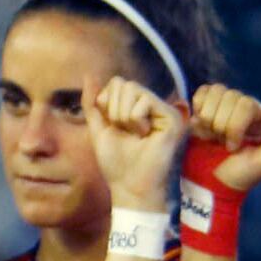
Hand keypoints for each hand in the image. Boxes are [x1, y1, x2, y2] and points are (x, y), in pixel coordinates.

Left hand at [86, 77, 188, 214]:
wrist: (130, 186)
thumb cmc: (116, 162)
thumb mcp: (98, 128)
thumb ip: (93, 103)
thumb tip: (89, 74)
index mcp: (136, 106)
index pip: (116, 83)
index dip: (106, 104)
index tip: (114, 127)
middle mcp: (152, 104)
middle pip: (123, 83)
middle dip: (114, 110)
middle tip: (126, 132)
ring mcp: (163, 110)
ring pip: (132, 88)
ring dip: (124, 116)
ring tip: (136, 135)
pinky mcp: (172, 117)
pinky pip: (143, 101)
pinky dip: (136, 120)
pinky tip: (145, 136)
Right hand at [189, 84, 260, 191]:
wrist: (210, 185)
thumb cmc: (240, 175)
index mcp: (259, 117)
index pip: (245, 104)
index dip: (234, 127)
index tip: (233, 148)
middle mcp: (242, 107)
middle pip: (229, 96)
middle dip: (221, 125)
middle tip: (221, 143)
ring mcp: (223, 106)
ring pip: (215, 92)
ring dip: (209, 118)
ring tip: (211, 136)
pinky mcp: (203, 107)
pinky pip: (201, 93)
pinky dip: (198, 109)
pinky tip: (201, 127)